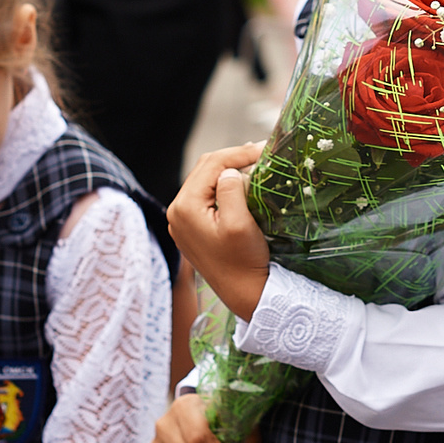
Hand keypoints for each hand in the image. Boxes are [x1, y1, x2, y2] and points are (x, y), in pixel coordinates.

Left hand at [168, 142, 271, 318]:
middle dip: (234, 158)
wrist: (244, 294)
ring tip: (255, 164)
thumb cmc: (243, 261)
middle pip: (205, 169)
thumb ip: (231, 190)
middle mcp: (177, 211)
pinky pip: (206, 197)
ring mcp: (183, 220)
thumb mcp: (239, 223)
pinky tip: (242, 184)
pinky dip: (224, 187)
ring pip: (206, 181)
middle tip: (262, 153)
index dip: (239, 152)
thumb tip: (229, 171)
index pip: (212, 164)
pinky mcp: (192, 228)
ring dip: (229, 171)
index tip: (266, 149)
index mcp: (185, 207)